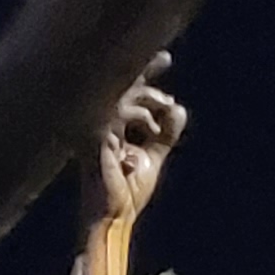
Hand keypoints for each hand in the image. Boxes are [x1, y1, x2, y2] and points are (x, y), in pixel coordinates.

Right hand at [93, 73, 185, 218]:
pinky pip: (119, 113)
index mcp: (108, 122)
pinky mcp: (97, 136)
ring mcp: (96, 126)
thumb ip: (164, 134)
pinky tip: (153, 131)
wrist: (114, 215)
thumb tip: (178, 108)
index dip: (143, 69)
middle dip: (147, 72)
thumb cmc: (126, 190)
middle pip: (121, 82)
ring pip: (123, 94)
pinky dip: (141, 116)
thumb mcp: (151, 157)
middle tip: (167, 82)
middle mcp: (98, 120)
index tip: (165, 58)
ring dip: (149, 98)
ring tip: (164, 109)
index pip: (124, 87)